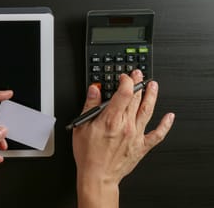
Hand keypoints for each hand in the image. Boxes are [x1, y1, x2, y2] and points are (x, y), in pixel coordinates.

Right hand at [73, 70, 174, 207]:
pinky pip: (157, 134)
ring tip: (153, 85)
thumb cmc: (88, 155)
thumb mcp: (82, 127)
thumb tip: (94, 90)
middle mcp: (126, 126)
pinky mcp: (142, 146)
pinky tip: (169, 116)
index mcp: (110, 120)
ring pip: (147, 111)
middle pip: (136, 99)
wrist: (98, 176)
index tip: (124, 76)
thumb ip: (89, 106)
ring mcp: (136, 136)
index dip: (126, 81)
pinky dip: (165, 125)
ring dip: (152, 96)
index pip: (124, 93)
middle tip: (138, 74)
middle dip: (138, 83)